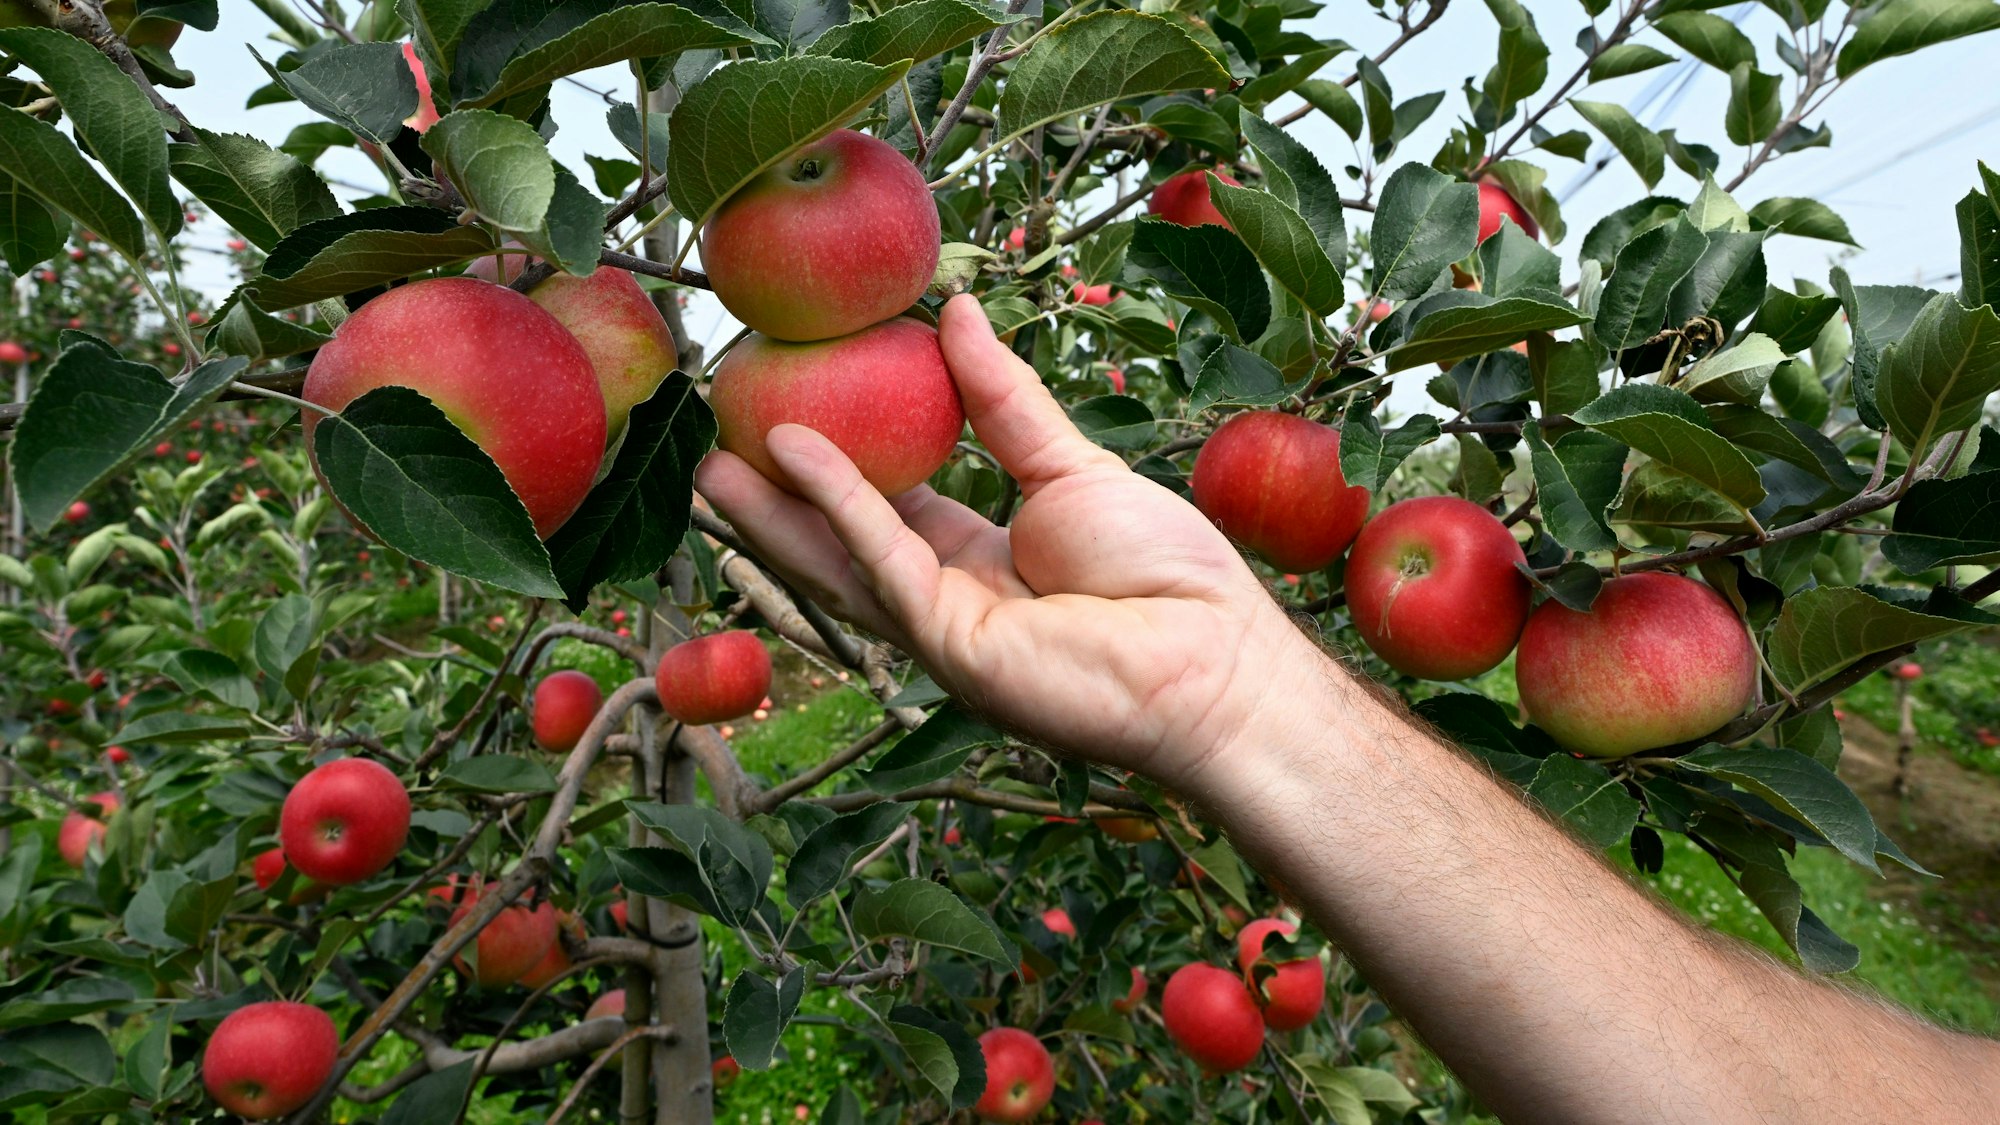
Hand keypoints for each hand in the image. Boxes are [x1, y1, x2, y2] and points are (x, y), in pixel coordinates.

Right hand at [694, 295, 1325, 793]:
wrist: (1215, 659)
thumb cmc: (1167, 572)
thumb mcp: (1069, 463)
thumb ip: (1004, 398)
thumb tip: (956, 309)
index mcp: (982, 557)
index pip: (892, 503)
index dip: (841, 458)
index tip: (793, 400)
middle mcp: (950, 596)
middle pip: (845, 539)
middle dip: (779, 496)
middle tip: (719, 437)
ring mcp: (943, 628)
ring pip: (841, 561)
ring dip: (773, 512)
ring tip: (709, 463)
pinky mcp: (948, 645)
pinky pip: (882, 562)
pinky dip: (837, 506)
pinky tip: (794, 452)